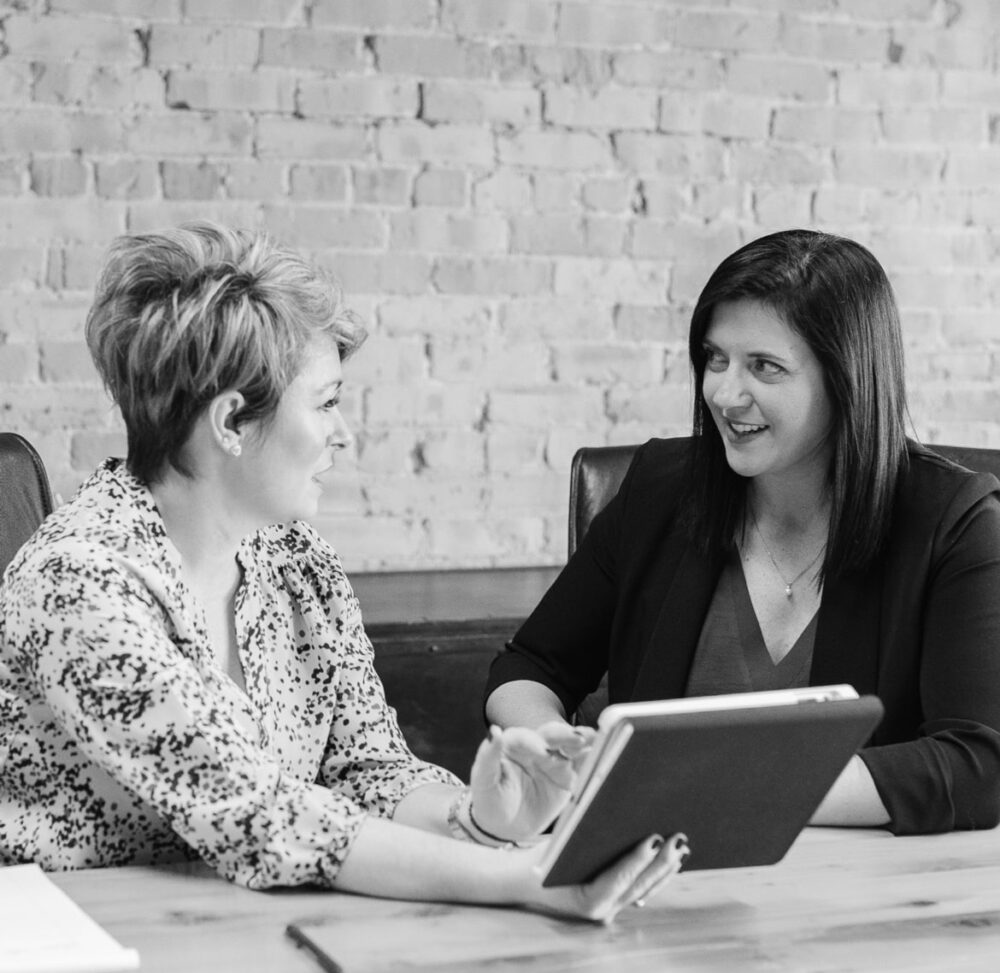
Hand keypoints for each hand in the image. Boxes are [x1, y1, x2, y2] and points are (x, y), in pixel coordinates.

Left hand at [468, 722, 593, 843]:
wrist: (504, 826)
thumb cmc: (490, 800)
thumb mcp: (483, 781)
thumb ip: (488, 756)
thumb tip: (494, 731)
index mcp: (513, 745)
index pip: (524, 737)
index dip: (533, 742)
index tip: (542, 752)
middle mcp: (536, 748)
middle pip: (551, 736)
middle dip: (564, 735)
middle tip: (577, 738)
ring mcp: (554, 761)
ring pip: (570, 746)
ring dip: (583, 742)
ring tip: (596, 739)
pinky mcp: (568, 777)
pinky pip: (582, 765)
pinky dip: (594, 758)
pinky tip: (605, 754)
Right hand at [525, 832, 689, 923]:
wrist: (524, 882)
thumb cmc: (541, 858)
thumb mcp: (558, 844)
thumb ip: (583, 833)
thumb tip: (610, 810)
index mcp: (587, 901)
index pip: (619, 878)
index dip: (639, 859)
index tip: (656, 840)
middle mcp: (602, 912)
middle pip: (639, 885)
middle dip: (662, 862)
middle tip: (679, 838)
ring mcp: (610, 910)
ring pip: (645, 890)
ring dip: (665, 869)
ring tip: (682, 847)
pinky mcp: (614, 903)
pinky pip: (641, 890)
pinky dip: (656, 875)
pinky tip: (671, 860)